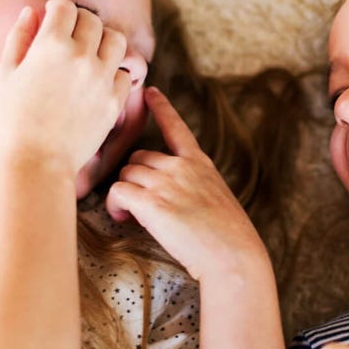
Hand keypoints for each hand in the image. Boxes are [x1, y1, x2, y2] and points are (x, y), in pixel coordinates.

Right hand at [0, 0, 129, 172]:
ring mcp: (102, 79)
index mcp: (51, 45)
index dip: (57, 10)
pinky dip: (113, 73)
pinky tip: (97, 82)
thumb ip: (19, 37)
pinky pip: (124, 74)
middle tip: (69, 39)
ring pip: (117, 40)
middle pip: (93, 21)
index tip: (53, 20)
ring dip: (104, 42)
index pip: (65, 6)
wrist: (36, 163)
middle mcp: (81, 56)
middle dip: (80, 24)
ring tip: (90, 55)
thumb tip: (32, 11)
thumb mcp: (5, 74)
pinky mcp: (114, 101)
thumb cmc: (12, 120)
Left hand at [105, 87, 268, 281]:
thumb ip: (193, 187)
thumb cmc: (228, 238)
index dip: (162, 107)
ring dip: (124, 193)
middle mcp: (182, 167)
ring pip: (126, 173)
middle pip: (138, 156)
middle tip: (139, 204)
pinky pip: (118, 192)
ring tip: (131, 216)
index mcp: (200, 164)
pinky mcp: (152, 203)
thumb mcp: (217, 199)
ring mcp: (167, 182)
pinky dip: (114, 205)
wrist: (233, 256)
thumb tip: (168, 195)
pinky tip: (123, 219)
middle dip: (134, 177)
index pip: (177, 127)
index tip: (151, 92)